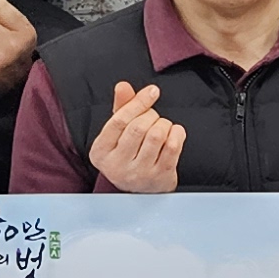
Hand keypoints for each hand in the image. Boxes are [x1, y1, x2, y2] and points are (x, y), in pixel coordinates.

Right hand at [90, 80, 186, 194]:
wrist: (142, 191)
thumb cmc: (129, 155)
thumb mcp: (118, 133)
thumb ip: (121, 108)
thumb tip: (123, 86)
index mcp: (101, 151)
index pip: (119, 121)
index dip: (137, 103)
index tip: (152, 91)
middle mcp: (117, 165)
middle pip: (138, 127)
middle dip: (151, 115)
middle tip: (153, 117)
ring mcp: (139, 174)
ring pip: (156, 135)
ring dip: (164, 124)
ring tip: (162, 127)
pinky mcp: (160, 177)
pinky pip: (172, 147)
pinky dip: (177, 133)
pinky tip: (174, 133)